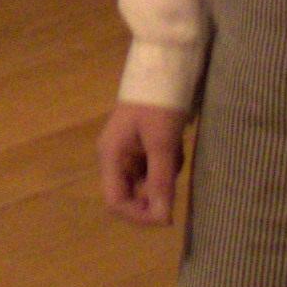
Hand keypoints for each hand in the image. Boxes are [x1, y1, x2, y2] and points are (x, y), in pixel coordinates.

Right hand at [98, 100, 188, 223]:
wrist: (165, 66)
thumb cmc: (159, 103)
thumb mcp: (162, 143)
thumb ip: (160, 181)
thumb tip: (163, 220)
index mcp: (111, 156)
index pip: (115, 202)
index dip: (139, 215)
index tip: (167, 216)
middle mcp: (114, 157)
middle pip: (130, 194)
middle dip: (154, 194)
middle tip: (174, 179)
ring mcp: (127, 150)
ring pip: (145, 182)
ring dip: (164, 177)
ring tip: (176, 151)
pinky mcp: (141, 144)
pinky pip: (153, 167)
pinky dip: (167, 164)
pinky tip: (175, 144)